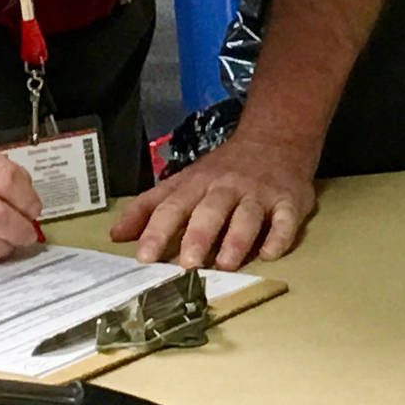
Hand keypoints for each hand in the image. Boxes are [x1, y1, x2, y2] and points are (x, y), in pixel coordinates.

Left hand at [109, 132, 316, 270]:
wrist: (274, 140)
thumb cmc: (221, 170)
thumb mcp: (182, 181)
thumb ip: (149, 208)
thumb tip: (116, 235)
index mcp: (197, 185)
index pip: (173, 207)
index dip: (157, 231)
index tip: (144, 256)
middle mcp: (226, 188)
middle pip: (211, 210)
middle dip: (198, 236)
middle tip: (188, 265)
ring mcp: (259, 194)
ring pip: (248, 215)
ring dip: (237, 239)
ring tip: (226, 264)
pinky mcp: (289, 201)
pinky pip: (286, 219)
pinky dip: (280, 236)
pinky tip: (271, 253)